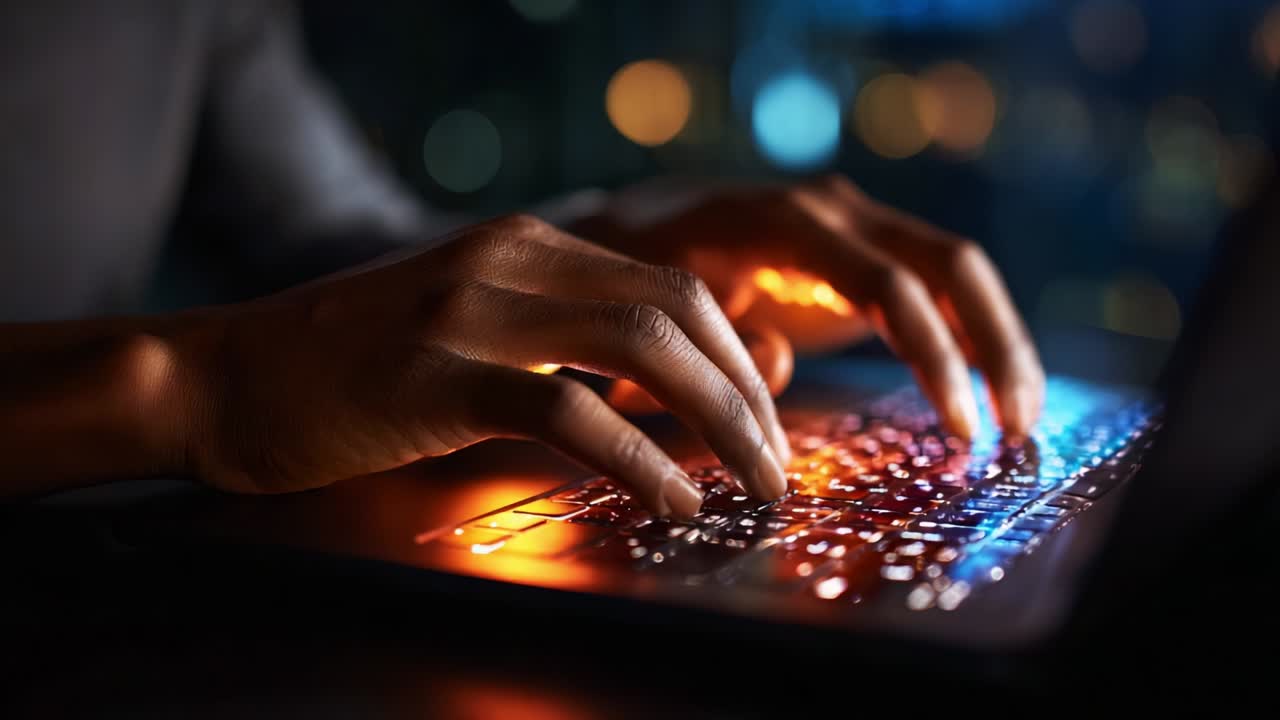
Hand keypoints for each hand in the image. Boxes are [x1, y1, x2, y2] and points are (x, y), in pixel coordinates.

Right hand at [180, 215, 791, 517]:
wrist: (220, 375)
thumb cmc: (348, 369)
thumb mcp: (468, 330)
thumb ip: (562, 345)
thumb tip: (665, 398)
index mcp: (527, 246)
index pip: (673, 286)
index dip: (739, 356)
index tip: (767, 420)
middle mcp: (510, 261)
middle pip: (676, 311)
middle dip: (748, 392)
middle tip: (779, 464)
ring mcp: (471, 312)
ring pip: (640, 349)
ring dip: (718, 421)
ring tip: (754, 484)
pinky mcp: (435, 378)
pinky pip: (566, 412)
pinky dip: (639, 458)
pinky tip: (673, 500)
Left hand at [579, 174, 1043, 438]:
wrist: (630, 229)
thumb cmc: (638, 275)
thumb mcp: (659, 314)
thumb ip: (716, 343)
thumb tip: (775, 363)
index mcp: (782, 219)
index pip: (884, 281)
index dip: (931, 353)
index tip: (958, 425)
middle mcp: (832, 209)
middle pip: (947, 264)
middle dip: (991, 345)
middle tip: (1016, 429)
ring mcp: (854, 224)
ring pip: (956, 269)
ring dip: (997, 342)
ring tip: (1020, 420)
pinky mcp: (862, 251)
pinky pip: (936, 285)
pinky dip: (969, 336)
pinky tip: (989, 393)